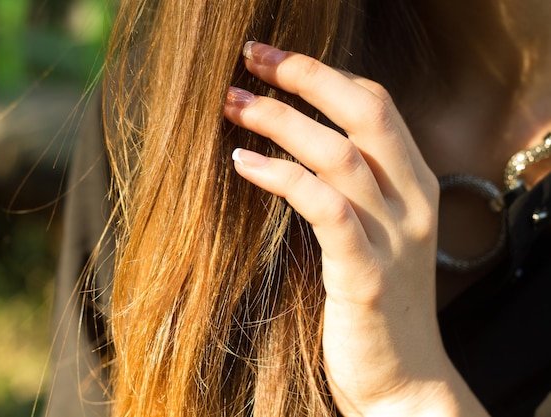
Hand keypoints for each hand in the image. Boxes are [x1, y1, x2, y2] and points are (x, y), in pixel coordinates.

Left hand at [224, 42, 487, 415]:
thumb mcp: (375, 234)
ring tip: (231, 105)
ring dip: (279, 121)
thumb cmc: (375, 303)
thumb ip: (351, 189)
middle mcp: (412, 202)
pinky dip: (281, 177)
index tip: (274, 60)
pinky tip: (242, 164)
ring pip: (338, 154)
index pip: (377, 105)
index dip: (325, 74)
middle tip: (248, 59)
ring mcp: (393, 237)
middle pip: (364, 112)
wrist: (404, 380)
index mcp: (415, 186)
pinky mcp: (365, 275)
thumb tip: (297, 145)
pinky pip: (324, 207)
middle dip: (305, 76)